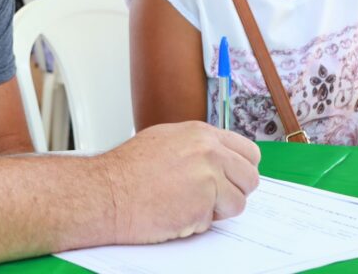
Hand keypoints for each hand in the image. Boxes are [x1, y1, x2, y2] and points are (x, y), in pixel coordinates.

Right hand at [99, 121, 260, 244]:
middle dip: (235, 191)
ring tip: (188, 204)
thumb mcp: (165, 140)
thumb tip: (219, 158)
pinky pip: (213, 222)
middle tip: (212, 197)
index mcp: (202, 134)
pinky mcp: (202, 206)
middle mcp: (209, 152)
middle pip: (250, 178)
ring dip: (217, 210)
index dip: (241, 169)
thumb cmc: (126, 170)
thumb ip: (197, 146)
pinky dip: (197, 223)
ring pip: (238, 203)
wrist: (106, 192)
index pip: (248, 151)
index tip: (232, 178)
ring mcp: (208, 179)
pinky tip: (174, 212)